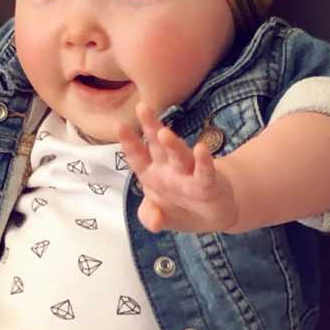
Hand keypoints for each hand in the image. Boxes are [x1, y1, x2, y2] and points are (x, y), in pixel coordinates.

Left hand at [119, 100, 239, 233]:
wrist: (210, 216)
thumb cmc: (179, 208)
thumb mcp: (158, 217)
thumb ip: (150, 217)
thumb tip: (154, 222)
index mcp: (151, 173)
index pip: (137, 156)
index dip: (129, 142)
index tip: (119, 125)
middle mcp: (168, 168)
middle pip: (158, 145)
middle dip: (150, 127)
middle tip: (142, 108)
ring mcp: (188, 174)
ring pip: (179, 155)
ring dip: (172, 145)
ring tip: (164, 134)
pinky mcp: (207, 183)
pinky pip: (204, 171)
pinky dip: (203, 161)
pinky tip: (201, 149)